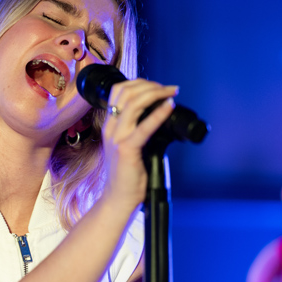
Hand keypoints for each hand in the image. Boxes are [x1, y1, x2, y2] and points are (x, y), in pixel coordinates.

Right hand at [100, 80, 178, 209]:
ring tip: (171, 93)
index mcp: (110, 125)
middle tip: (169, 88)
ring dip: (156, 93)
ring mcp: (117, 138)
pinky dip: (159, 114)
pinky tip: (170, 106)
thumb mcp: (129, 145)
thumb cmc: (128, 174)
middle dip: (150, 85)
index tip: (158, 86)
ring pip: (133, 104)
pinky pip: (144, 127)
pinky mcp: (127, 150)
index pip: (118, 91)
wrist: (118, 198)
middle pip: (125, 92)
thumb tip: (159, 114)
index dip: (139, 83)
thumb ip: (138, 129)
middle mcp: (111, 128)